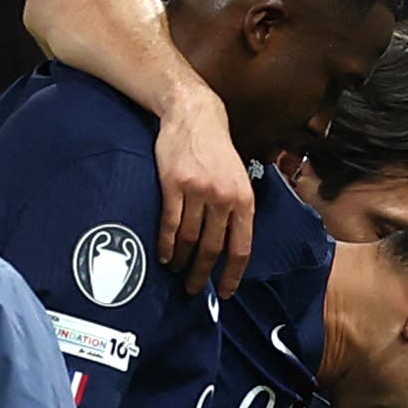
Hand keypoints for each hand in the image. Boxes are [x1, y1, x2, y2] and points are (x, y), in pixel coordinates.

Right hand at [154, 84, 253, 297]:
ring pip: (189, 239)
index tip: (224, 292)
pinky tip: (163, 256)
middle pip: (212, 249)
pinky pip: (169, 224)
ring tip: (176, 271)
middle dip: (202, 273)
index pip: (241, 247)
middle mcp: (223, 198)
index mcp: (244, 199)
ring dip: (181, 260)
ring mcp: (197, 191)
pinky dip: (165, 244)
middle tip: (193, 289)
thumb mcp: (238, 177)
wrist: (193, 115)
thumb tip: (231, 246)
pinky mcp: (173, 185)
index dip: (232, 274)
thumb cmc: (216, 150)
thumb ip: (236, 209)